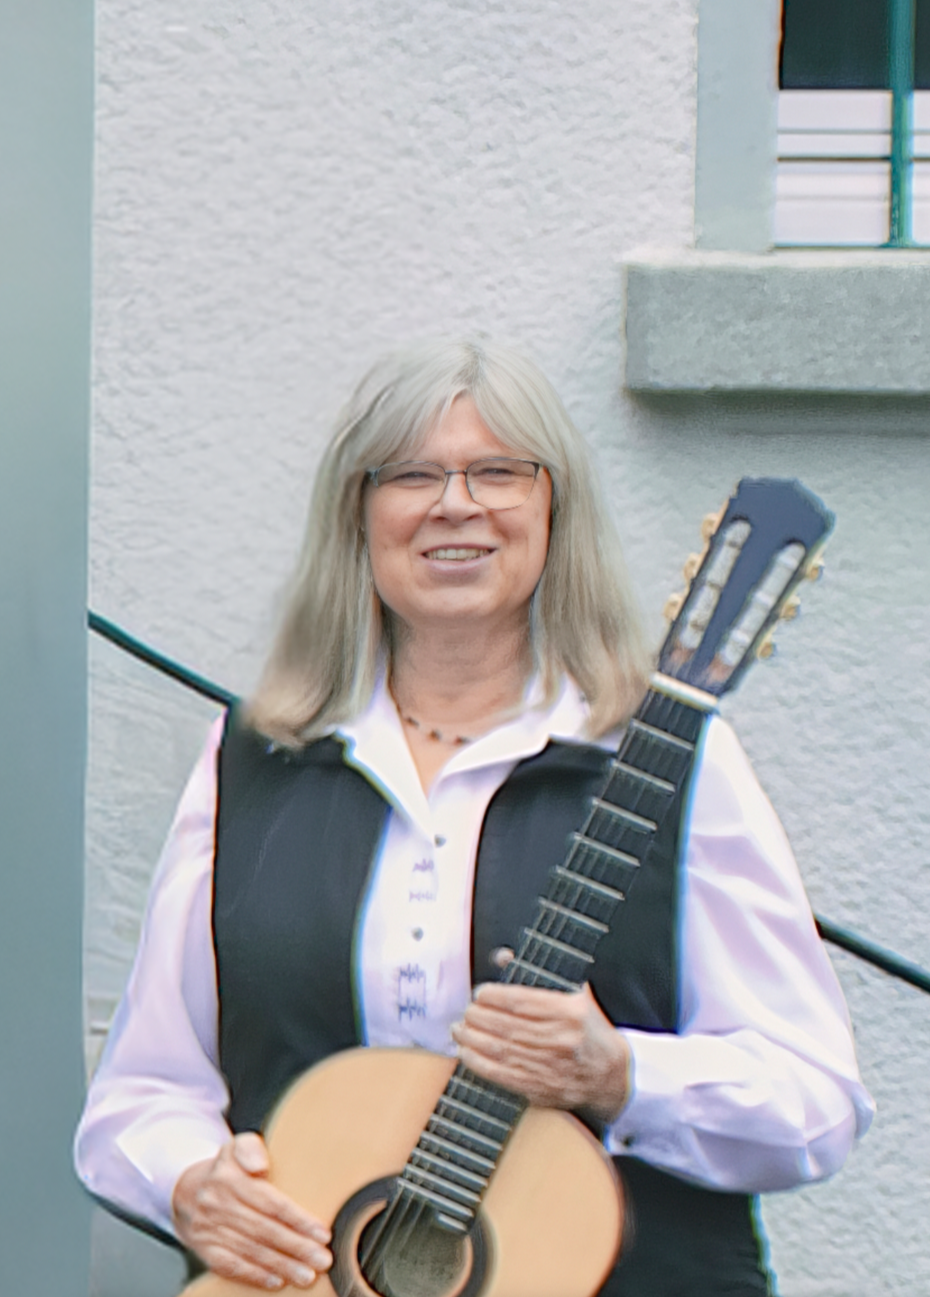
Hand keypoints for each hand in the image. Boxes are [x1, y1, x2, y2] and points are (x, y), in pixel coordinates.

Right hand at [172, 1132, 331, 1289]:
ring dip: (282, 1266)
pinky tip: (277, 1281)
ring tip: (307, 1275)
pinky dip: (255, 1276)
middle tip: (322, 1259)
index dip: (298, 1220)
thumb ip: (251, 1148)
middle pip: (264, 1230)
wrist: (187, 1191)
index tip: (322, 1233)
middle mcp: (218, 1205)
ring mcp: (210, 1230)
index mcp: (230, 1178)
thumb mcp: (237, 1146)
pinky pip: (231, 1266)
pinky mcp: (205, 1250)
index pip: (270, 1203)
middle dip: (297, 1248)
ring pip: (251, 1251)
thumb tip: (260, 1165)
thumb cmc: (226, 1169)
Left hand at [451, 981, 630, 1122]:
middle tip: (466, 1011)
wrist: (612, 1076)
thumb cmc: (590, 1031)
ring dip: (473, 1039)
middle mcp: (560, 1039)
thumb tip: (503, 958)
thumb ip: (542, 977)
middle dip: (479, 1017)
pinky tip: (466, 1054)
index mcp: (570, 1012)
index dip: (495, 997)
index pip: (522, 1001)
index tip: (480, 993)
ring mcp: (550, 1066)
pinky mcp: (540, 1088)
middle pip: (507, 1026)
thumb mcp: (576, 996)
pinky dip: (480, 1064)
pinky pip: (503, 1075)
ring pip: (501, 1050)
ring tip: (458, 1030)